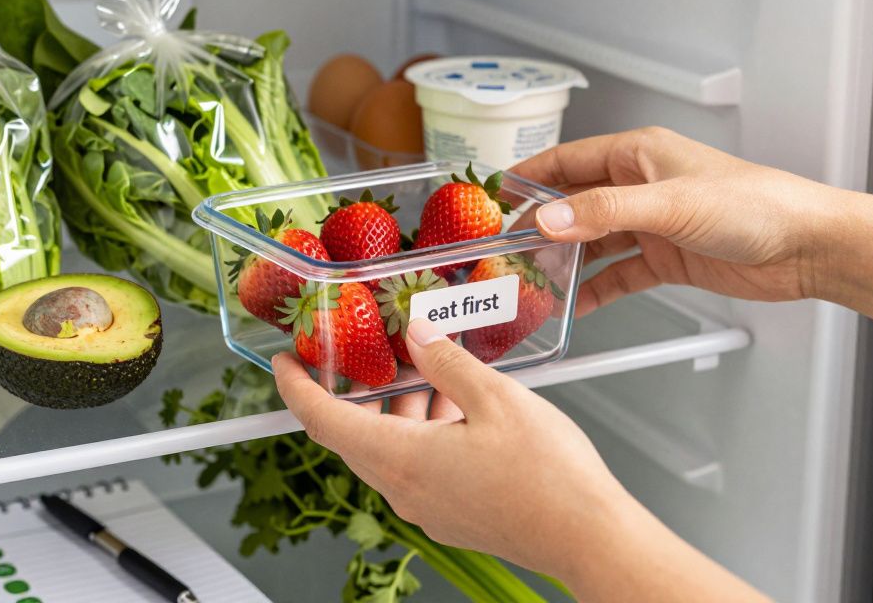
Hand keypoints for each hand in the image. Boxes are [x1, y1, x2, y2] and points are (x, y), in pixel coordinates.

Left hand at [274, 318, 624, 590]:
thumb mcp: (496, 398)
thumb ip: (448, 362)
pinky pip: (417, 465)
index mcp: (402, 458)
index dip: (295, 388)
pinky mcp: (451, 514)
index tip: (285, 362)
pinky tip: (459, 405)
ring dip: (399, 406)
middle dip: (354, 389)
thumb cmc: (549, 477)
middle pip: (353, 433)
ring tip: (430, 368)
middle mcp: (404, 489)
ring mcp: (427, 506)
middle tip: (365, 350)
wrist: (587, 536)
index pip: (322, 421)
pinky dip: (423, 430)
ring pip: (390, 447)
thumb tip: (417, 336)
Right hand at [511, 127, 841, 314]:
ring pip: (591, 242)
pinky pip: (617, 273)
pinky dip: (594, 289)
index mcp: (638, 154)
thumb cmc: (756, 205)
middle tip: (502, 251)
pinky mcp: (666, 258)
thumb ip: (604, 212)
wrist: (807, 246)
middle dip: (539, 228)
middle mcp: (640, 185)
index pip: (565, 161)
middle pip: (573, 205)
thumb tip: (548, 219)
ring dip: (564, 263)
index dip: (526, 179)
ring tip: (531, 284)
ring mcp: (652, 223)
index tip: (491, 199)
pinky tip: (574, 305)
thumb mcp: (671, 204)